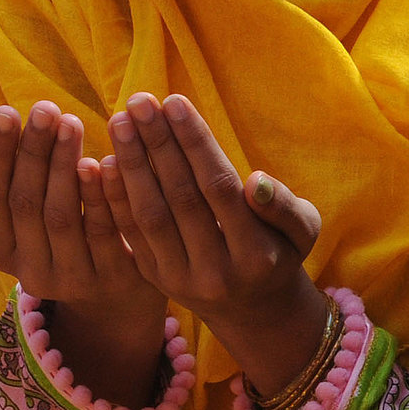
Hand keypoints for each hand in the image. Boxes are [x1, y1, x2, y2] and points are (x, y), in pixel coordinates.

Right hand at [0, 101, 161, 317]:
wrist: (116, 300)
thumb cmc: (65, 246)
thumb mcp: (24, 230)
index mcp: (1, 253)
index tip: (6, 111)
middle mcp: (30, 271)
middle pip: (26, 203)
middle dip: (33, 152)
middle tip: (45, 108)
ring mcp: (72, 276)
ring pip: (62, 216)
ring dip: (64, 166)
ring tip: (71, 122)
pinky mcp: (113, 275)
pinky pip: (106, 229)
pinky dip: (101, 194)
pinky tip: (103, 160)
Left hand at [98, 93, 320, 329]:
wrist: (252, 308)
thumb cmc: (280, 251)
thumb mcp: (302, 230)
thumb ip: (284, 206)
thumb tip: (256, 180)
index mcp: (256, 255)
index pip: (219, 187)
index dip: (195, 143)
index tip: (175, 101)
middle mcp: (214, 271)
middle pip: (180, 197)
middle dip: (158, 144)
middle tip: (139, 100)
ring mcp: (179, 278)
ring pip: (149, 214)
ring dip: (132, 164)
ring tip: (120, 120)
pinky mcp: (153, 279)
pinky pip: (129, 233)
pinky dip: (115, 196)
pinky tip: (106, 160)